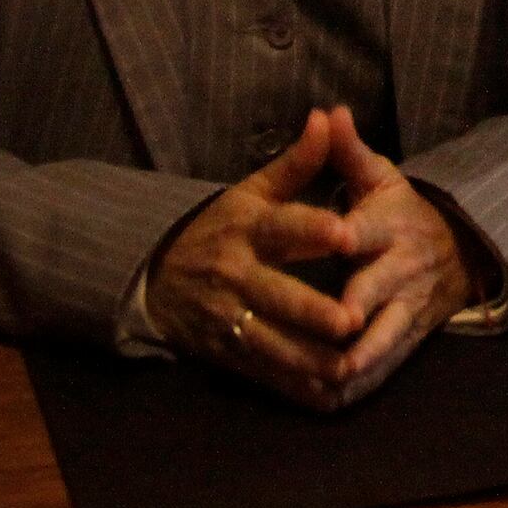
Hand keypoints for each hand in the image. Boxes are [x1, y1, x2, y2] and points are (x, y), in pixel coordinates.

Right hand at [144, 111, 363, 408]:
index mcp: (247, 229)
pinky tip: (326, 392)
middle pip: (277, 296)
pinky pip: (263, 373)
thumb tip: (331, 115)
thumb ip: (297, 161)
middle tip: (350, 319)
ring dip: (308, 358)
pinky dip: (293, 385)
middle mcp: (236, 276)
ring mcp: (229, 318)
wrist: (156, 278)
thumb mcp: (252, 191)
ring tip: (348, 365)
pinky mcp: (227, 352)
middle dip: (312, 311)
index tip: (345, 231)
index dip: (311, 228)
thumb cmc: (221, 228)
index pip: (282, 226)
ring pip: (271, 343)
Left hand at [320, 107, 477, 407]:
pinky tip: (331, 397)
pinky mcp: (408, 338)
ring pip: (387, 337)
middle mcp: (400, 269)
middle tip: (337, 323)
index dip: (353, 234)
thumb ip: (348, 152)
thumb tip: (329, 110)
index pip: (369, 230)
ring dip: (362, 356)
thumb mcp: (381, 177)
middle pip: (377, 290)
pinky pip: (387, 366)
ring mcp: (406, 308)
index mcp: (388, 226)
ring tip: (334, 374)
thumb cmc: (404, 211)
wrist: (462, 251)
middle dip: (359, 306)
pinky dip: (362, 383)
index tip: (339, 238)